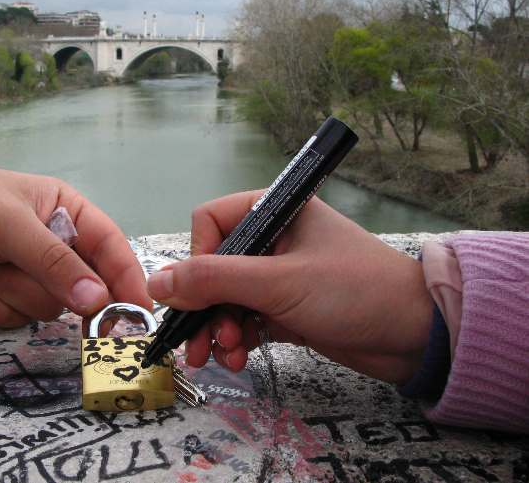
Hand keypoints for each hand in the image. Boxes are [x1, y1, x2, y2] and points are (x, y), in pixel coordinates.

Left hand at [0, 162, 150, 326]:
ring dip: (12, 293)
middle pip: (80, 287)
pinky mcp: (7, 292)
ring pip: (48, 307)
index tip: (138, 314)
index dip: (127, 280)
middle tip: (21, 279)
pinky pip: (19, 317)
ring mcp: (31, 271)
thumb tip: (97, 301)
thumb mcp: (11, 226)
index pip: (111, 248)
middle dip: (45, 287)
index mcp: (68, 212)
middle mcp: (57, 244)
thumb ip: (55, 263)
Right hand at [147, 192, 432, 384]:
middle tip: (197, 343)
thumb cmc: (352, 292)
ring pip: (227, 298)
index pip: (211, 223)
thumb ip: (214, 280)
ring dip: (218, 328)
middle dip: (204, 307)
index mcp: (274, 212)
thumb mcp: (279, 283)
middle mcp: (273, 240)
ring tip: (224, 357)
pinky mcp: (286, 308)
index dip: (198, 258)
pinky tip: (238, 358)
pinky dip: (237, 339)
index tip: (198, 292)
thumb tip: (156, 283)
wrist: (415, 336)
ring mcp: (279, 276)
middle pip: (214, 267)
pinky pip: (246, 319)